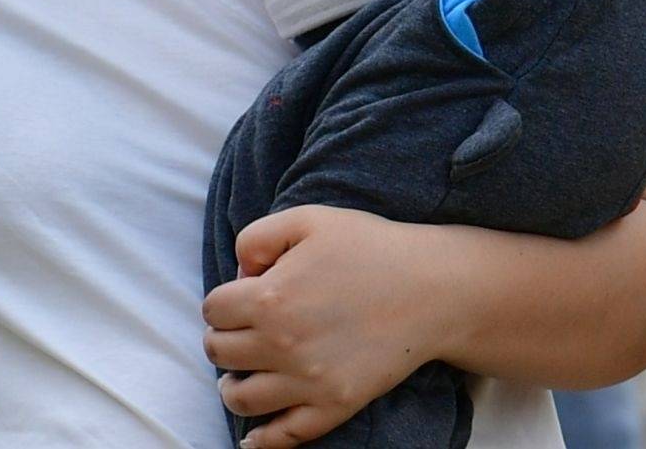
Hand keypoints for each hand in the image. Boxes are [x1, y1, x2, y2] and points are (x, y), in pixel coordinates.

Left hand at [204, 207, 439, 448]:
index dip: (223, 301)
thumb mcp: (309, 219)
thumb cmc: (372, 247)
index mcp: (270, 296)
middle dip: (224, 339)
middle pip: (220, 352)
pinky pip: (284, 435)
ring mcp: (307, 380)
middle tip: (240, 332)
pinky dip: (261, 440)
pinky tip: (253, 435)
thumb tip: (238, 275)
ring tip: (241, 376)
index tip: (239, 298)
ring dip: (232, 385)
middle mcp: (281, 343)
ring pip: (240, 398)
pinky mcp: (333, 405)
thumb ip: (258, 237)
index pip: (214, 309)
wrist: (431, 288)